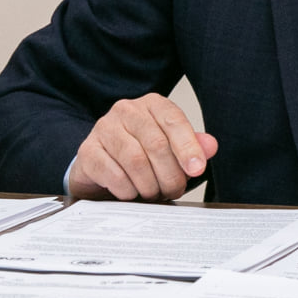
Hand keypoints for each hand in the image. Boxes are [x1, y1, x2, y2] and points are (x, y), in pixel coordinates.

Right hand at [70, 94, 218, 201]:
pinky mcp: (87, 151)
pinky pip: (114, 175)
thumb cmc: (141, 152)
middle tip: (174, 190)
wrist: (101, 164)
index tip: (197, 169)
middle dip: (170, 174)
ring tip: (154, 193)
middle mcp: (127, 110)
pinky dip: (128, 190)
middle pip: (156, 144)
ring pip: (135, 161)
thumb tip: (210, 146)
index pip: (174, 121)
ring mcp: (104, 128)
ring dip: (150, 185)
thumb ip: (192, 145)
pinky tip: (132, 193)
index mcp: (152, 104)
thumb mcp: (170, 146)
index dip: (188, 147)